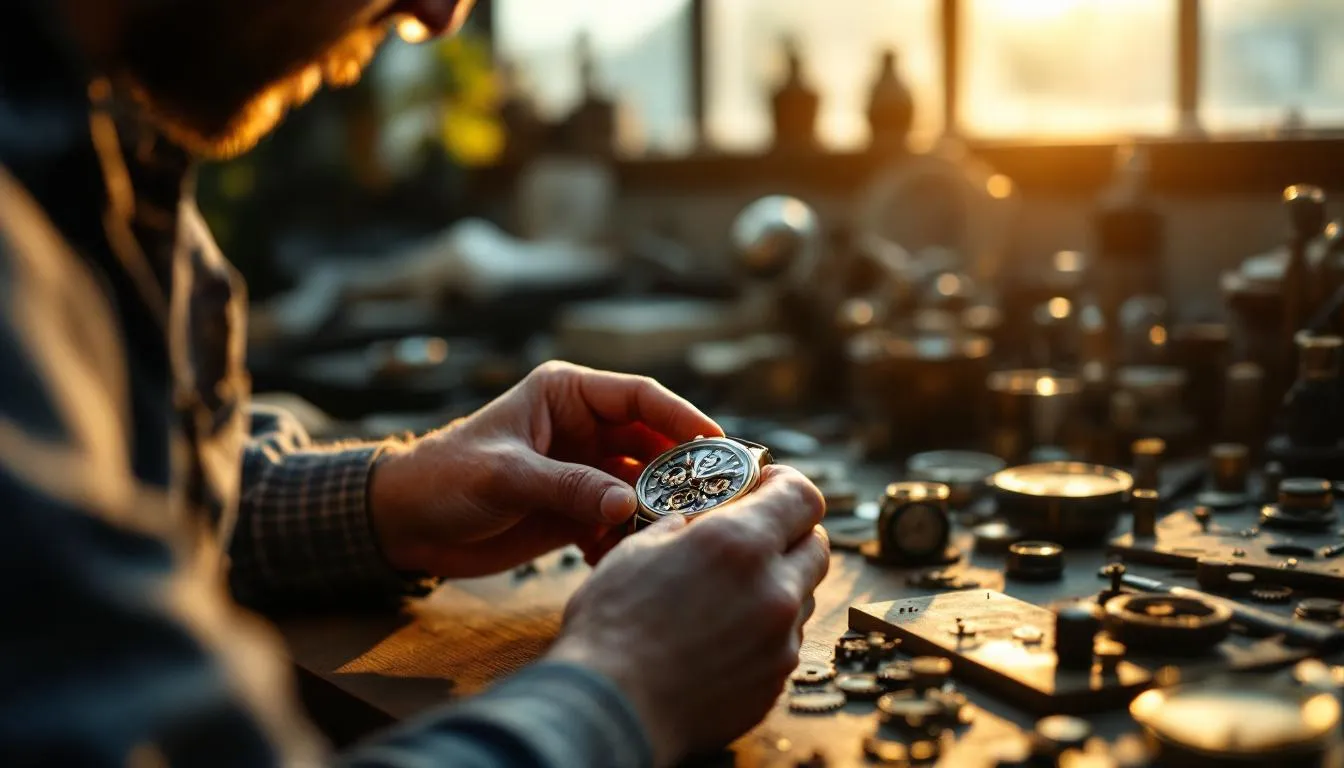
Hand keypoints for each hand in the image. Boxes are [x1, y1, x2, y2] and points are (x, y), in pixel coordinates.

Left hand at [369, 361, 720, 577]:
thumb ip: (566, 487)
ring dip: (660, 507)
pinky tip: (635, 556)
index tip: (719, 444)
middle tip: (719, 496)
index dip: (683, 417)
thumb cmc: (443, 478)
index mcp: (568, 396)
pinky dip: (629, 537)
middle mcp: (584, 428)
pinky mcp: (576, 508)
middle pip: (652, 441)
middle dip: (683, 469)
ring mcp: (583, 470)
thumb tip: (627, 502)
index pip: (640, 397)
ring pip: (642, 483)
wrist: (403, 524)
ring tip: (682, 532)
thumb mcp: (504, 477)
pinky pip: (619, 519)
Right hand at [548, 466, 829, 765]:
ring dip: (778, 583)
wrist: (610, 710)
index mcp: (740, 544)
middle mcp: (774, 590)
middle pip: (817, 547)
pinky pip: (784, 641)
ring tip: (729, 590)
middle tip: (756, 534)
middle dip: (791, 533)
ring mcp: (780, 641)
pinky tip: (722, 634)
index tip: (768, 484)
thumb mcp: (638, 550)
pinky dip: (764, 629)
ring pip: (802, 596)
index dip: (788, 484)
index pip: (803, 497)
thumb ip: (683, 525)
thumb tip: (698, 517)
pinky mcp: (775, 681)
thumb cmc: (612, 627)